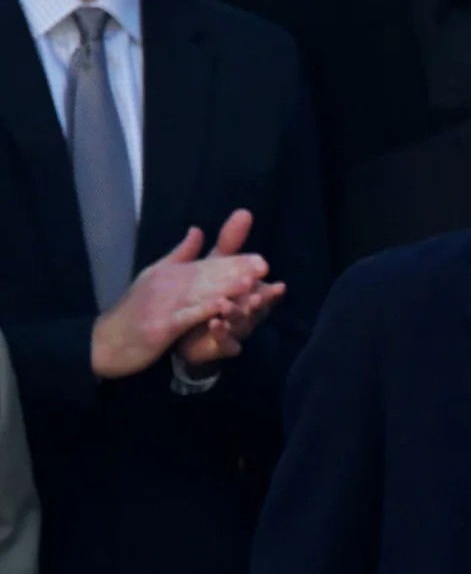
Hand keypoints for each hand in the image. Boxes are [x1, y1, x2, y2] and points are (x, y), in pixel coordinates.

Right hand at [90, 215, 268, 378]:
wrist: (103, 343)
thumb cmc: (132, 313)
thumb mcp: (154, 278)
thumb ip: (179, 256)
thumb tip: (197, 230)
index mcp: (168, 274)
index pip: (205, 265)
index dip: (233, 262)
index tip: (260, 260)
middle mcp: (166, 284)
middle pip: (206, 276)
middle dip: (235, 270)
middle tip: (263, 266)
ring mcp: (162, 305)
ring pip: (198, 293)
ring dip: (225, 287)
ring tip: (251, 281)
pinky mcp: (159, 326)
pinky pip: (185, 317)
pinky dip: (204, 311)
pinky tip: (223, 307)